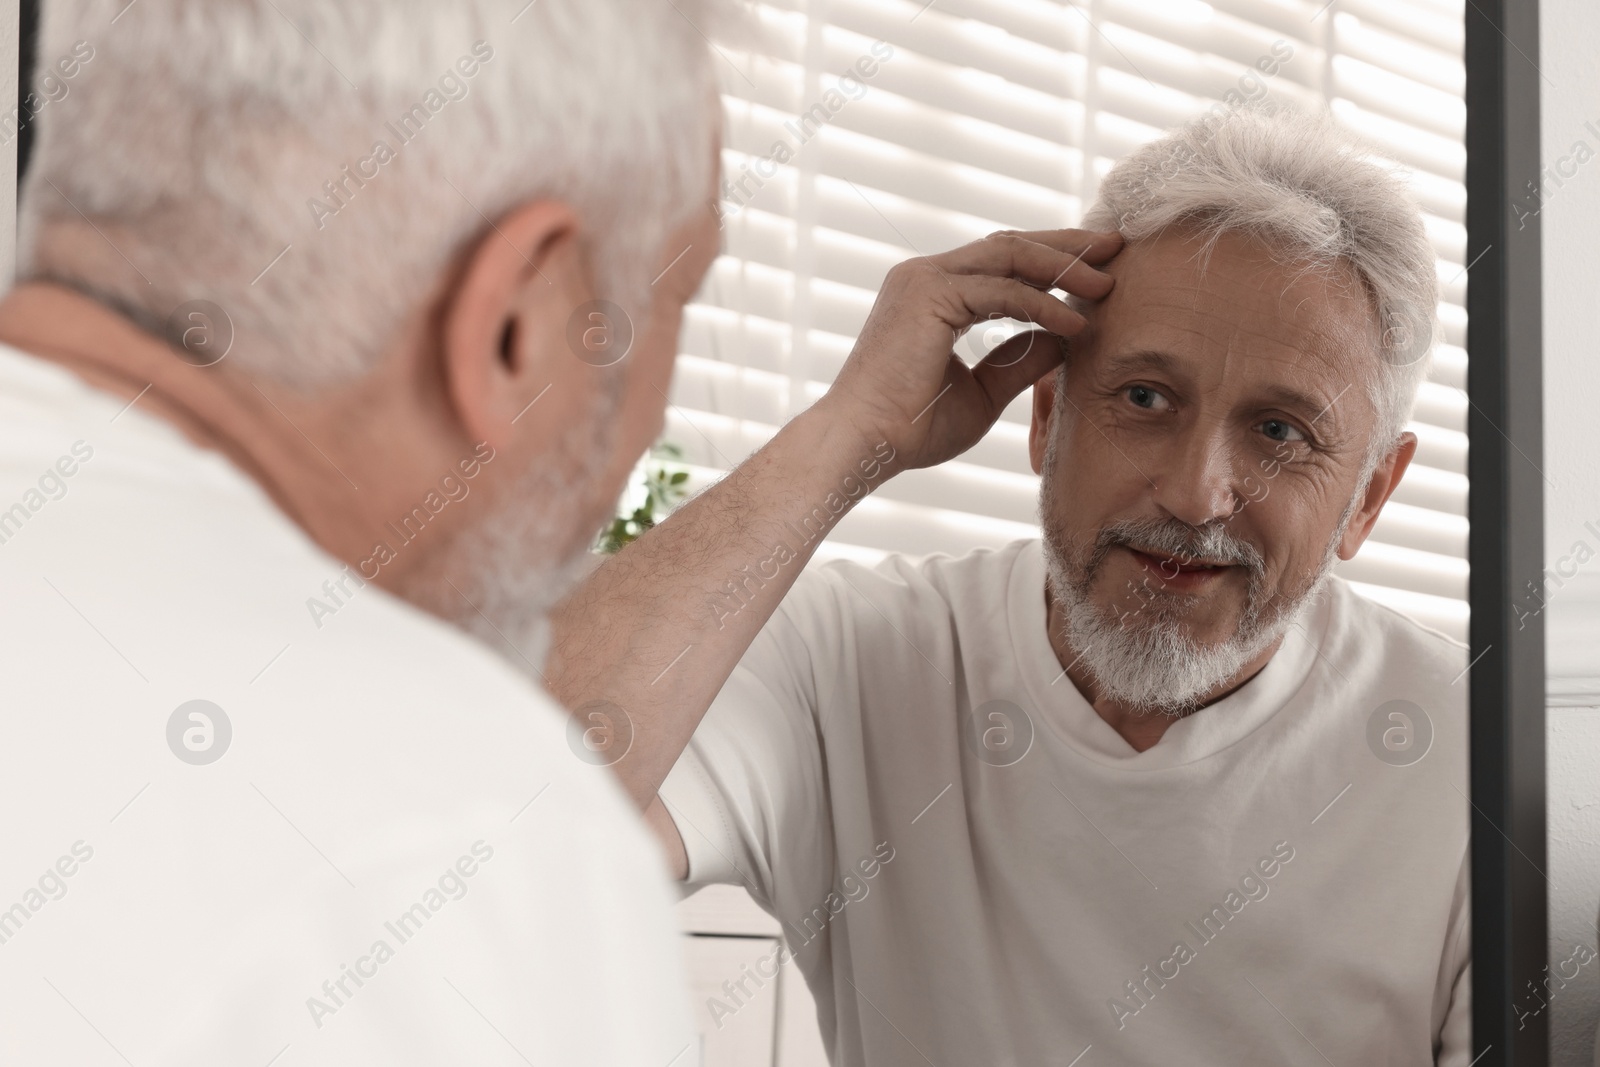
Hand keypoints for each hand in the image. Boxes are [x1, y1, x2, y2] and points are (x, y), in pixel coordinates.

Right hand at [818, 228, 1121, 470]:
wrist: (864, 443)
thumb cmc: (911, 428)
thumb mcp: (982, 392)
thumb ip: (1019, 362)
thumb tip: (1065, 339)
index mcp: (931, 294)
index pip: (1001, 263)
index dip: (1051, 264)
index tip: (1096, 271)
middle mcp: (924, 276)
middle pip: (1009, 245)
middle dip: (1066, 247)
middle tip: (1114, 248)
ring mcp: (923, 279)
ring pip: (1009, 254)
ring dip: (1062, 266)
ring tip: (1106, 283)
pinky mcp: (927, 294)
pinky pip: (1001, 290)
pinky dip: (1043, 305)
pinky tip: (1075, 324)